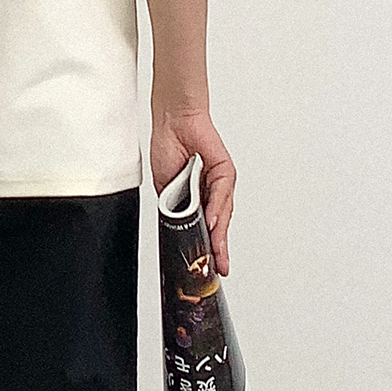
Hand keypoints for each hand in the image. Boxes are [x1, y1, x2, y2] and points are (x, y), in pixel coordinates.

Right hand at [149, 109, 235, 275]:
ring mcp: (221, 181)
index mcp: (201, 198)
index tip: (210, 268)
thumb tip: (181, 230)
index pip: (209, 228)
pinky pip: (220, 192)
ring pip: (222, 212)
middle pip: (220, 224)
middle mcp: (215, 191)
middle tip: (218, 267)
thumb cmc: (169, 148)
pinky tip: (212, 221)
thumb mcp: (167, 190)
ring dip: (218, 232)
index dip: (210, 248)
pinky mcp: (224, 169)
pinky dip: (216, 207)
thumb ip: (177, 209)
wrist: (171, 122)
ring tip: (215, 251)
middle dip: (218, 248)